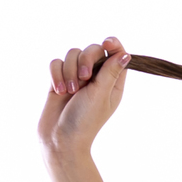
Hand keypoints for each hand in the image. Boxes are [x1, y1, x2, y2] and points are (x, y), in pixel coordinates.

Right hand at [38, 37, 129, 162]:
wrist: (60, 138)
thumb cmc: (85, 120)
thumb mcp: (101, 94)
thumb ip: (110, 71)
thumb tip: (125, 54)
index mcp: (112, 83)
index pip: (115, 54)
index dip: (112, 45)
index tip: (106, 43)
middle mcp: (95, 78)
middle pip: (92, 50)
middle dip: (86, 60)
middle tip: (84, 78)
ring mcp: (76, 78)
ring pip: (72, 54)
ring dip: (69, 72)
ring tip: (70, 92)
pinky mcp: (59, 79)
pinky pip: (56, 63)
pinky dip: (56, 74)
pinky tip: (58, 90)